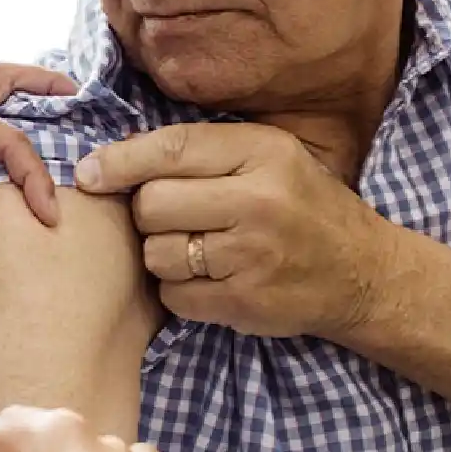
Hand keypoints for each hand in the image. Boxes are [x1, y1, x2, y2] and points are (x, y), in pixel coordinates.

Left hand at [75, 123, 395, 337]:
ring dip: (163, 254)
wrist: (362, 273)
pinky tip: (208, 280)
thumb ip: (202, 152)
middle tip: (176, 218)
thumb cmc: (301, 207)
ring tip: (197, 250)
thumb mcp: (266, 158)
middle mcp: (258, 200)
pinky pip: (173, 295)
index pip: (171, 149)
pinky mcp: (245, 302)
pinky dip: (179, 291)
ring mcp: (252, 256)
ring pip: (157, 252)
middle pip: (152, 203)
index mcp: (263, 152)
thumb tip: (114, 156)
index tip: (89, 173)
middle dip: (149, 213)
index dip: (119, 161)